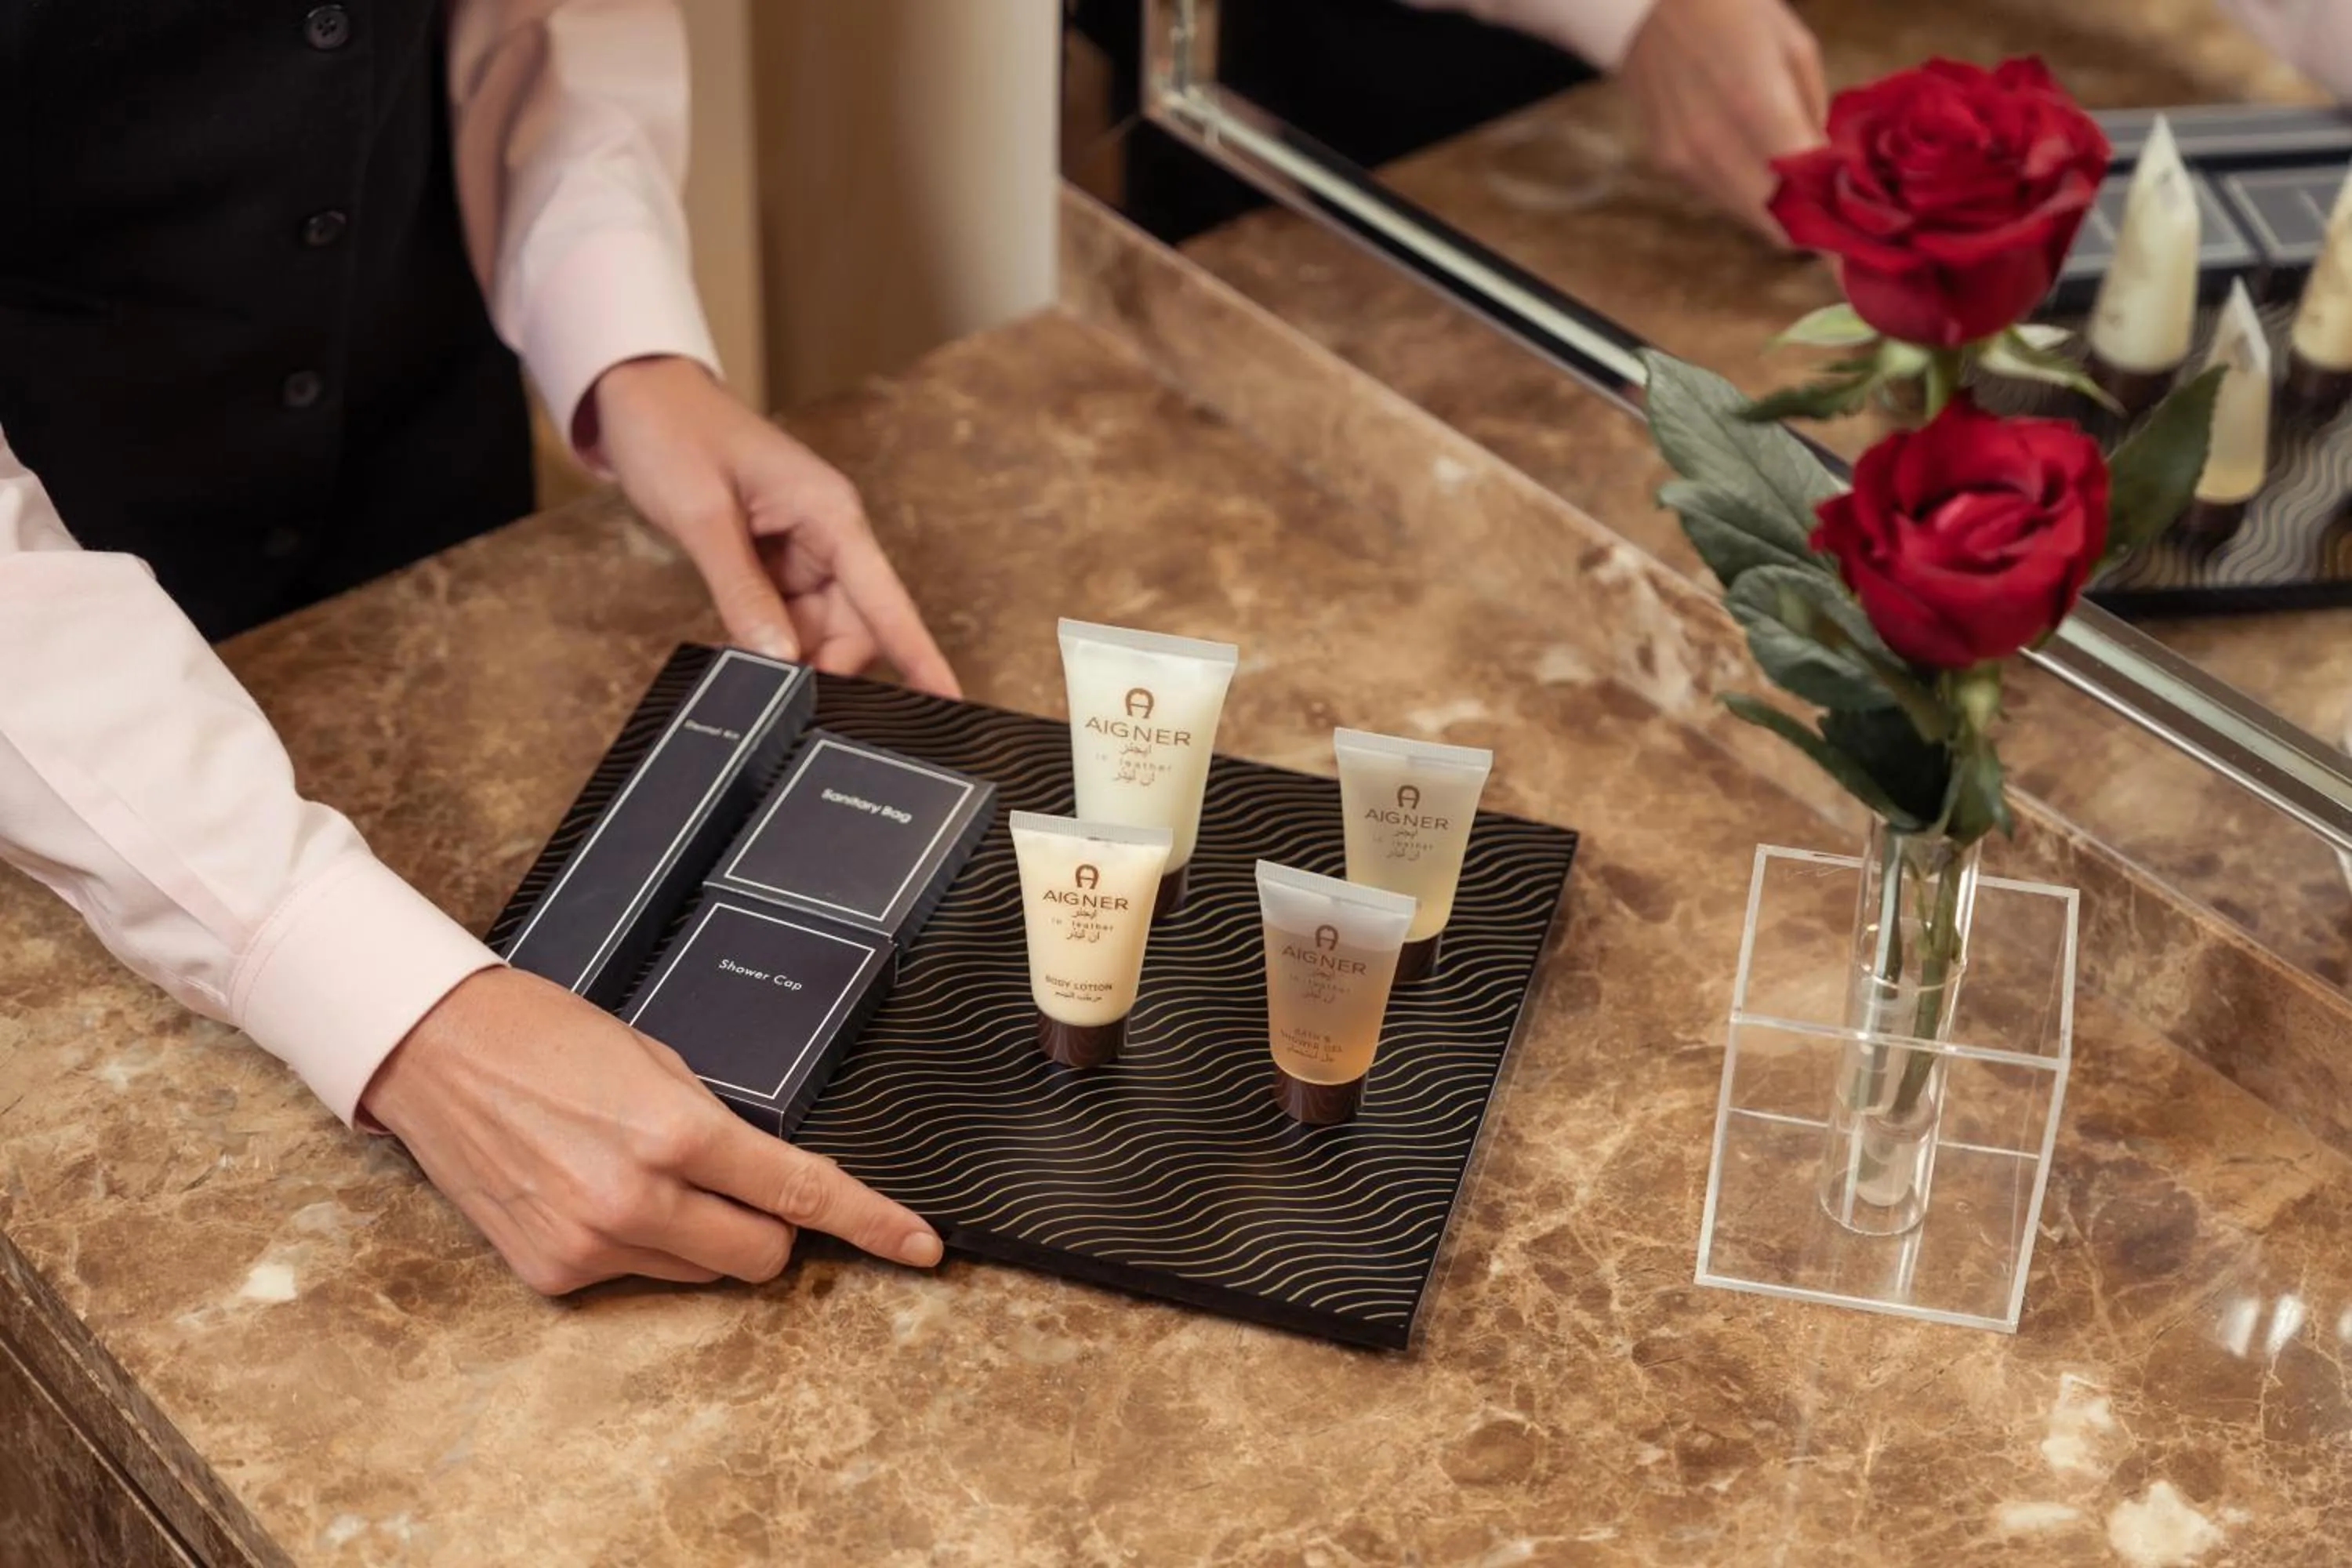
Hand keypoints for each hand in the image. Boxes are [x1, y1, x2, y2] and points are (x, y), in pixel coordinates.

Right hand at [360, 967, 943, 1294]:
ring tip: (635, 1172)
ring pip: (700, 1270)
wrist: (436, 1051)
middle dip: (767, 1225)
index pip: (802, 1193)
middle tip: (733, 1183)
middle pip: (761, 1255)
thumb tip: (768, 1177)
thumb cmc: (546, 1037)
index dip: (873, 1222)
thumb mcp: (657, 1061)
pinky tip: (589, 1191)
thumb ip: (718, 1127)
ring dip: (698, 1234)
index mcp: (678, 1135)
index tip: (919, 1245)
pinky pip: (633, 1276)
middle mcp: (638, 1201)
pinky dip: (633, 1245)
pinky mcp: (552, 1273)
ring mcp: (592, 1244)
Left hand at [592, 355, 960, 698]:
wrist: (640, 393)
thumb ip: (741, 592)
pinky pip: (787, 617)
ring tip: (739, 666)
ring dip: (788, 656)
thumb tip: (779, 659)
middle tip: (772, 693)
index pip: (889, 601)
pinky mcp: (776, 561)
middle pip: (857, 627)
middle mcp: (829, 535)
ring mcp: (803, 550)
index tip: (948, 698)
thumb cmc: (675, 433)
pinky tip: (736, 649)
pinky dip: (766, 640)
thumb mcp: (703, 516)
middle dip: (822, 665)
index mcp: (831, 514)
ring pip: (820, 629)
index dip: (920, 655)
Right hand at [1619, 0, 1825, 239]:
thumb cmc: (1731, 9)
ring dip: (1777, 212)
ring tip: (1802, 192)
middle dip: (1808, 231)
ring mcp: (1684, 160)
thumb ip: (1813, 116)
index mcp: (1756, 106)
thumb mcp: (1794, 47)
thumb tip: (1830, 169)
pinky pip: (1718, 195)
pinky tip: (1756, 163)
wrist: (1647, 3)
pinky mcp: (1667, 162)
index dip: (1831, 232)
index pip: (1803, 195)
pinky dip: (1746, 192)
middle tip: (1835, 223)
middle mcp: (1714, 146)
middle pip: (1773, 224)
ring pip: (1746, 216)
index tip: (1852, 253)